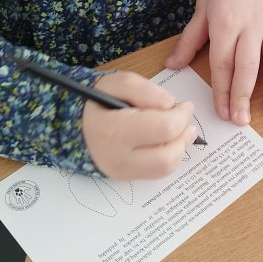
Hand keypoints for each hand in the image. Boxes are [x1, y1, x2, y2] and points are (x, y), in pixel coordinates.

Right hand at [82, 72, 198, 179]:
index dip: (181, 116)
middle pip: (167, 157)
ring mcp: (121, 172)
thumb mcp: (114, 83)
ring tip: (178, 129)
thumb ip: (143, 89)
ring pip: (165, 168)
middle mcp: (116, 158)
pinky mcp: (126, 178)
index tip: (185, 105)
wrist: (77, 125)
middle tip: (184, 119)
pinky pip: (158, 172)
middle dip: (183, 136)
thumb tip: (169, 105)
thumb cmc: (96, 101)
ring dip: (179, 147)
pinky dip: (169, 155)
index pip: (163, 128)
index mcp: (112, 130)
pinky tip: (166, 140)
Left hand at [166, 0, 262, 124]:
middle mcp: (250, 26)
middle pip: (248, 66)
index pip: (223, 64)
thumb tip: (172, 66)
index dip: (221, 90)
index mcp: (226, 25)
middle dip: (244, 95)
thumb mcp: (201, 10)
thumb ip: (190, 40)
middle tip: (242, 120)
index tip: (222, 112)